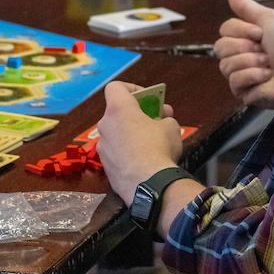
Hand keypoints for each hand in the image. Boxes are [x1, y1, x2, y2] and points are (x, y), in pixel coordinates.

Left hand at [96, 82, 181, 203]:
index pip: (115, 87)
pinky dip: (126, 152)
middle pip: (116, 112)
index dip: (131, 89)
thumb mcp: (171, 127)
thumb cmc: (159, 148)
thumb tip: (163, 118)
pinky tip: (142, 161)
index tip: (147, 99)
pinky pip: (115, 152)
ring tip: (149, 144)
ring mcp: (102, 147)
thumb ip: (164, 118)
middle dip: (134, 115)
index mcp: (118, 109)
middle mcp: (105, 125)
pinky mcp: (104, 166)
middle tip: (153, 122)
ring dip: (129, 134)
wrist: (149, 186)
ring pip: (115, 133)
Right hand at [213, 0, 273, 108]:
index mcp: (244, 38)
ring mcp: (239, 75)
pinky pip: (235, 80)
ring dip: (251, 62)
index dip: (241, 30)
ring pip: (226, 65)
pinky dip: (253, 76)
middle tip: (264, 51)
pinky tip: (266, 77)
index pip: (224, 29)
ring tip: (267, 65)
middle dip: (244, 47)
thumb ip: (247, 7)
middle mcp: (238, 55)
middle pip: (220, 47)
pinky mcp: (242, 92)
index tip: (260, 33)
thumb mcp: (269, 19)